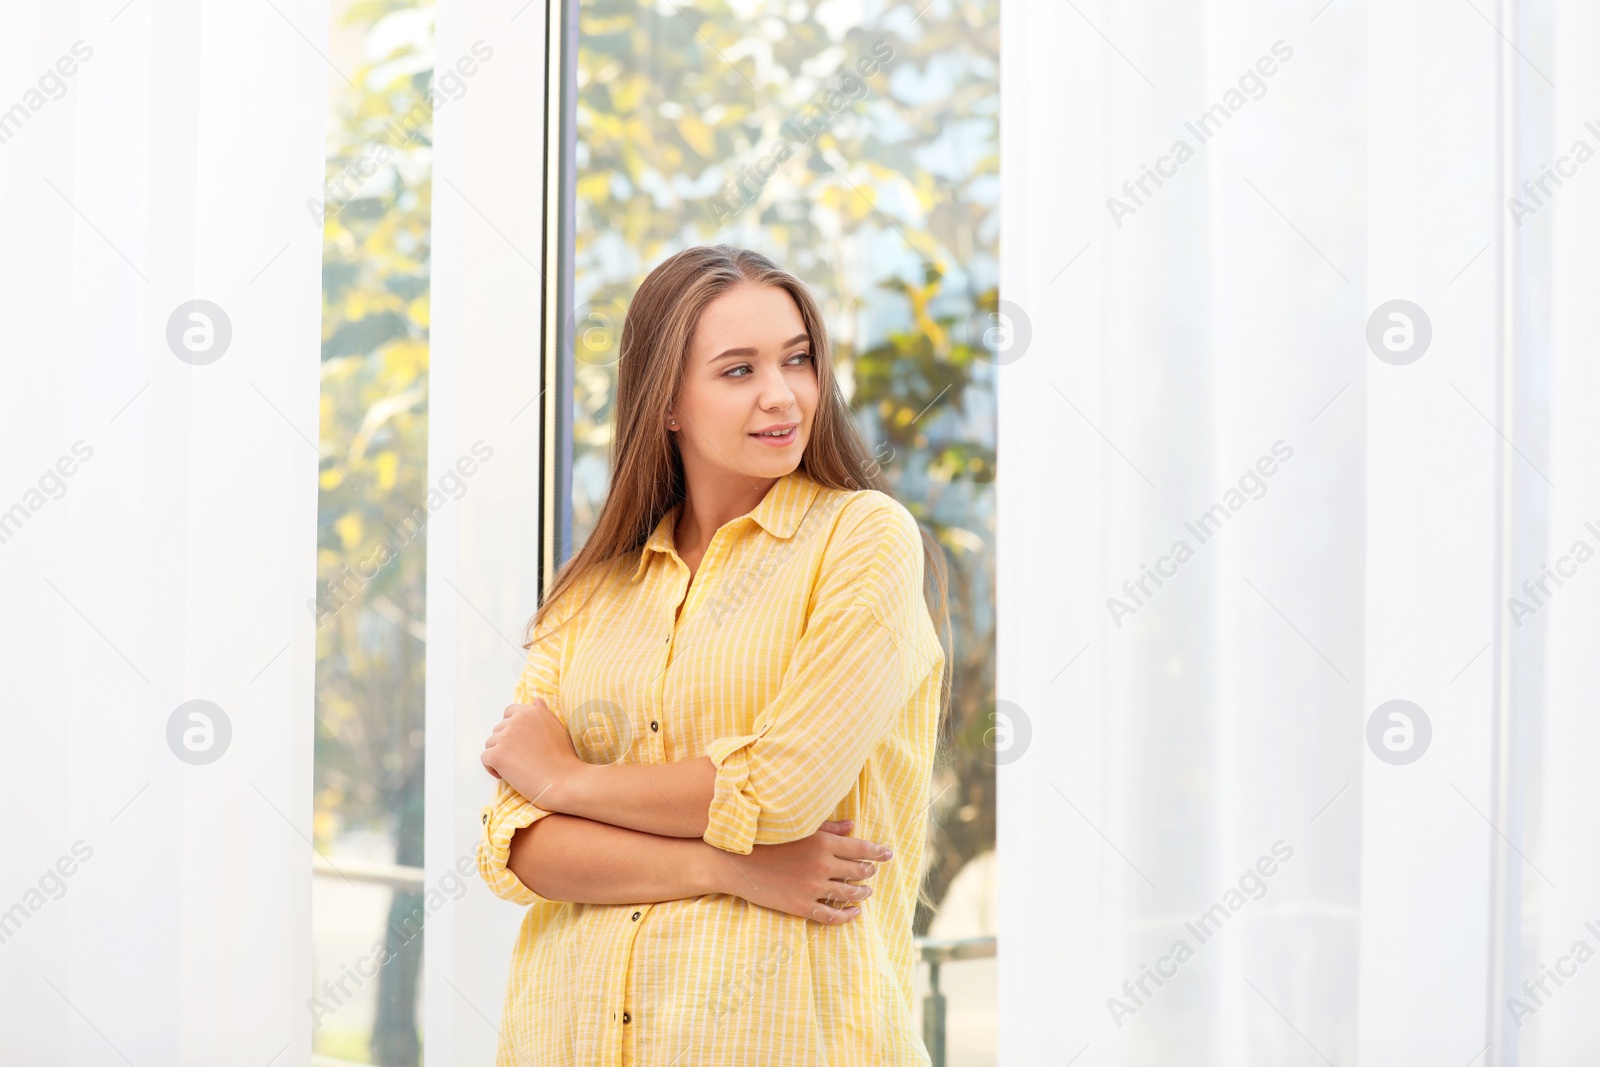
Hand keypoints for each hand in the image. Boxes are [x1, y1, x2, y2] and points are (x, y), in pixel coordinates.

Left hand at [481, 700, 582, 810]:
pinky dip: (492, 768)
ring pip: (490, 744)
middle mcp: (517, 720)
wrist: (563, 780)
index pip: (509, 712)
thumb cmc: (563, 758)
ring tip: (515, 768)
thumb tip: (536, 701)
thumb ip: (544, 714)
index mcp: (531, 712)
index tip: (518, 742)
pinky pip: (485, 758)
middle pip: (498, 730)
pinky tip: (506, 775)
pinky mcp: (497, 754)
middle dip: (505, 744)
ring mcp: (505, 737)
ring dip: (499, 755)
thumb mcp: (557, 728)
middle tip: (520, 759)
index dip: (511, 728)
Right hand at [716, 819, 892, 923]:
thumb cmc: (767, 840)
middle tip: (873, 871)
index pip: (861, 848)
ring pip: (850, 894)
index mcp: (822, 842)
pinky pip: (832, 915)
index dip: (878, 852)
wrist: (737, 862)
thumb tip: (852, 827)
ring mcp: (812, 887)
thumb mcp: (799, 828)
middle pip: (858, 871)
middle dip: (869, 872)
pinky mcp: (802, 906)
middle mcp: (822, 865)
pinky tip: (853, 913)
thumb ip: (828, 828)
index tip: (888, 854)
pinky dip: (847, 916)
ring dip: (862, 893)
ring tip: (866, 891)